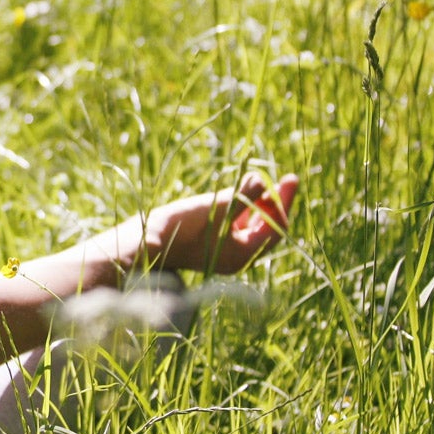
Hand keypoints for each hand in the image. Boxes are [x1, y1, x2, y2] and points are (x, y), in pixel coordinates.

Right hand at [127, 171, 298, 276]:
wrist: (144, 244)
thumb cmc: (182, 227)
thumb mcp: (217, 207)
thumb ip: (243, 195)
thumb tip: (263, 181)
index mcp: (243, 254)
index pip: (275, 228)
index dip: (283, 202)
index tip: (289, 179)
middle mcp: (237, 255)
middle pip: (266, 227)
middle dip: (275, 202)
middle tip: (287, 178)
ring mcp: (223, 249)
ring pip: (251, 224)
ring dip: (258, 203)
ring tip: (264, 180)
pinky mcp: (209, 241)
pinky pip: (235, 224)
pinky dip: (242, 207)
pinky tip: (242, 189)